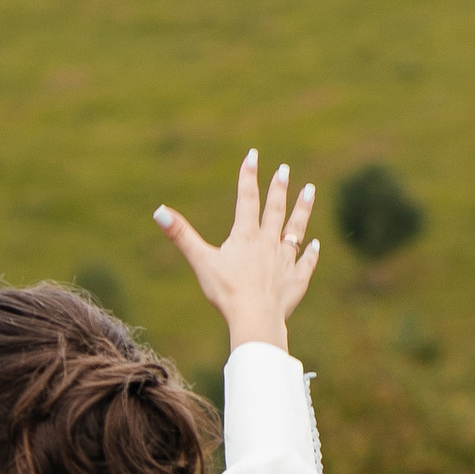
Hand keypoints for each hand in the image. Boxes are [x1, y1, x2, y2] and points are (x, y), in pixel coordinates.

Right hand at [154, 149, 319, 351]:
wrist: (255, 317)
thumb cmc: (226, 291)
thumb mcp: (200, 261)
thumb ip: (181, 235)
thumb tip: (159, 211)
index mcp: (245, 236)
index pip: (247, 199)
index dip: (248, 176)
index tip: (253, 156)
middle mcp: (268, 243)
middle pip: (275, 210)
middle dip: (279, 188)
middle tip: (284, 169)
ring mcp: (285, 261)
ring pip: (296, 230)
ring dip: (303, 210)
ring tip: (310, 190)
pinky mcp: (296, 281)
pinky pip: (305, 263)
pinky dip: (310, 253)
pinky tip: (315, 244)